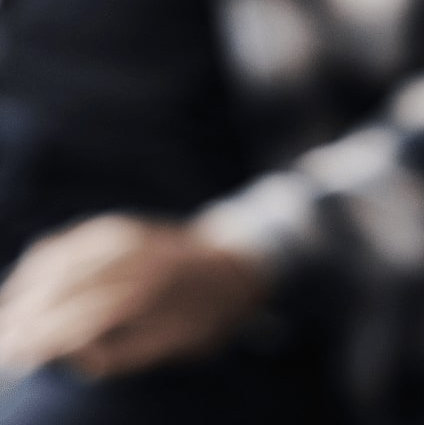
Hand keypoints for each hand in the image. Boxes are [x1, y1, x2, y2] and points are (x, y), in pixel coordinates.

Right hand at [0, 215, 267, 379]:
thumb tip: (73, 356)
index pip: (76, 320)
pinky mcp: (117, 227)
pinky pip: (70, 241)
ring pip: (58, 260)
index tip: (15, 359)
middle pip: (60, 289)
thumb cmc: (203, 318)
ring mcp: (122, 237)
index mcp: (144, 295)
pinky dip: (41, 261)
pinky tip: (25, 281)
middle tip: (4, 347)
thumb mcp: (170, 347)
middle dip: (24, 318)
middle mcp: (129, 259)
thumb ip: (121, 355)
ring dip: (24, 290)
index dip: (40, 341)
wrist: (236, 267)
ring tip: (7, 320)